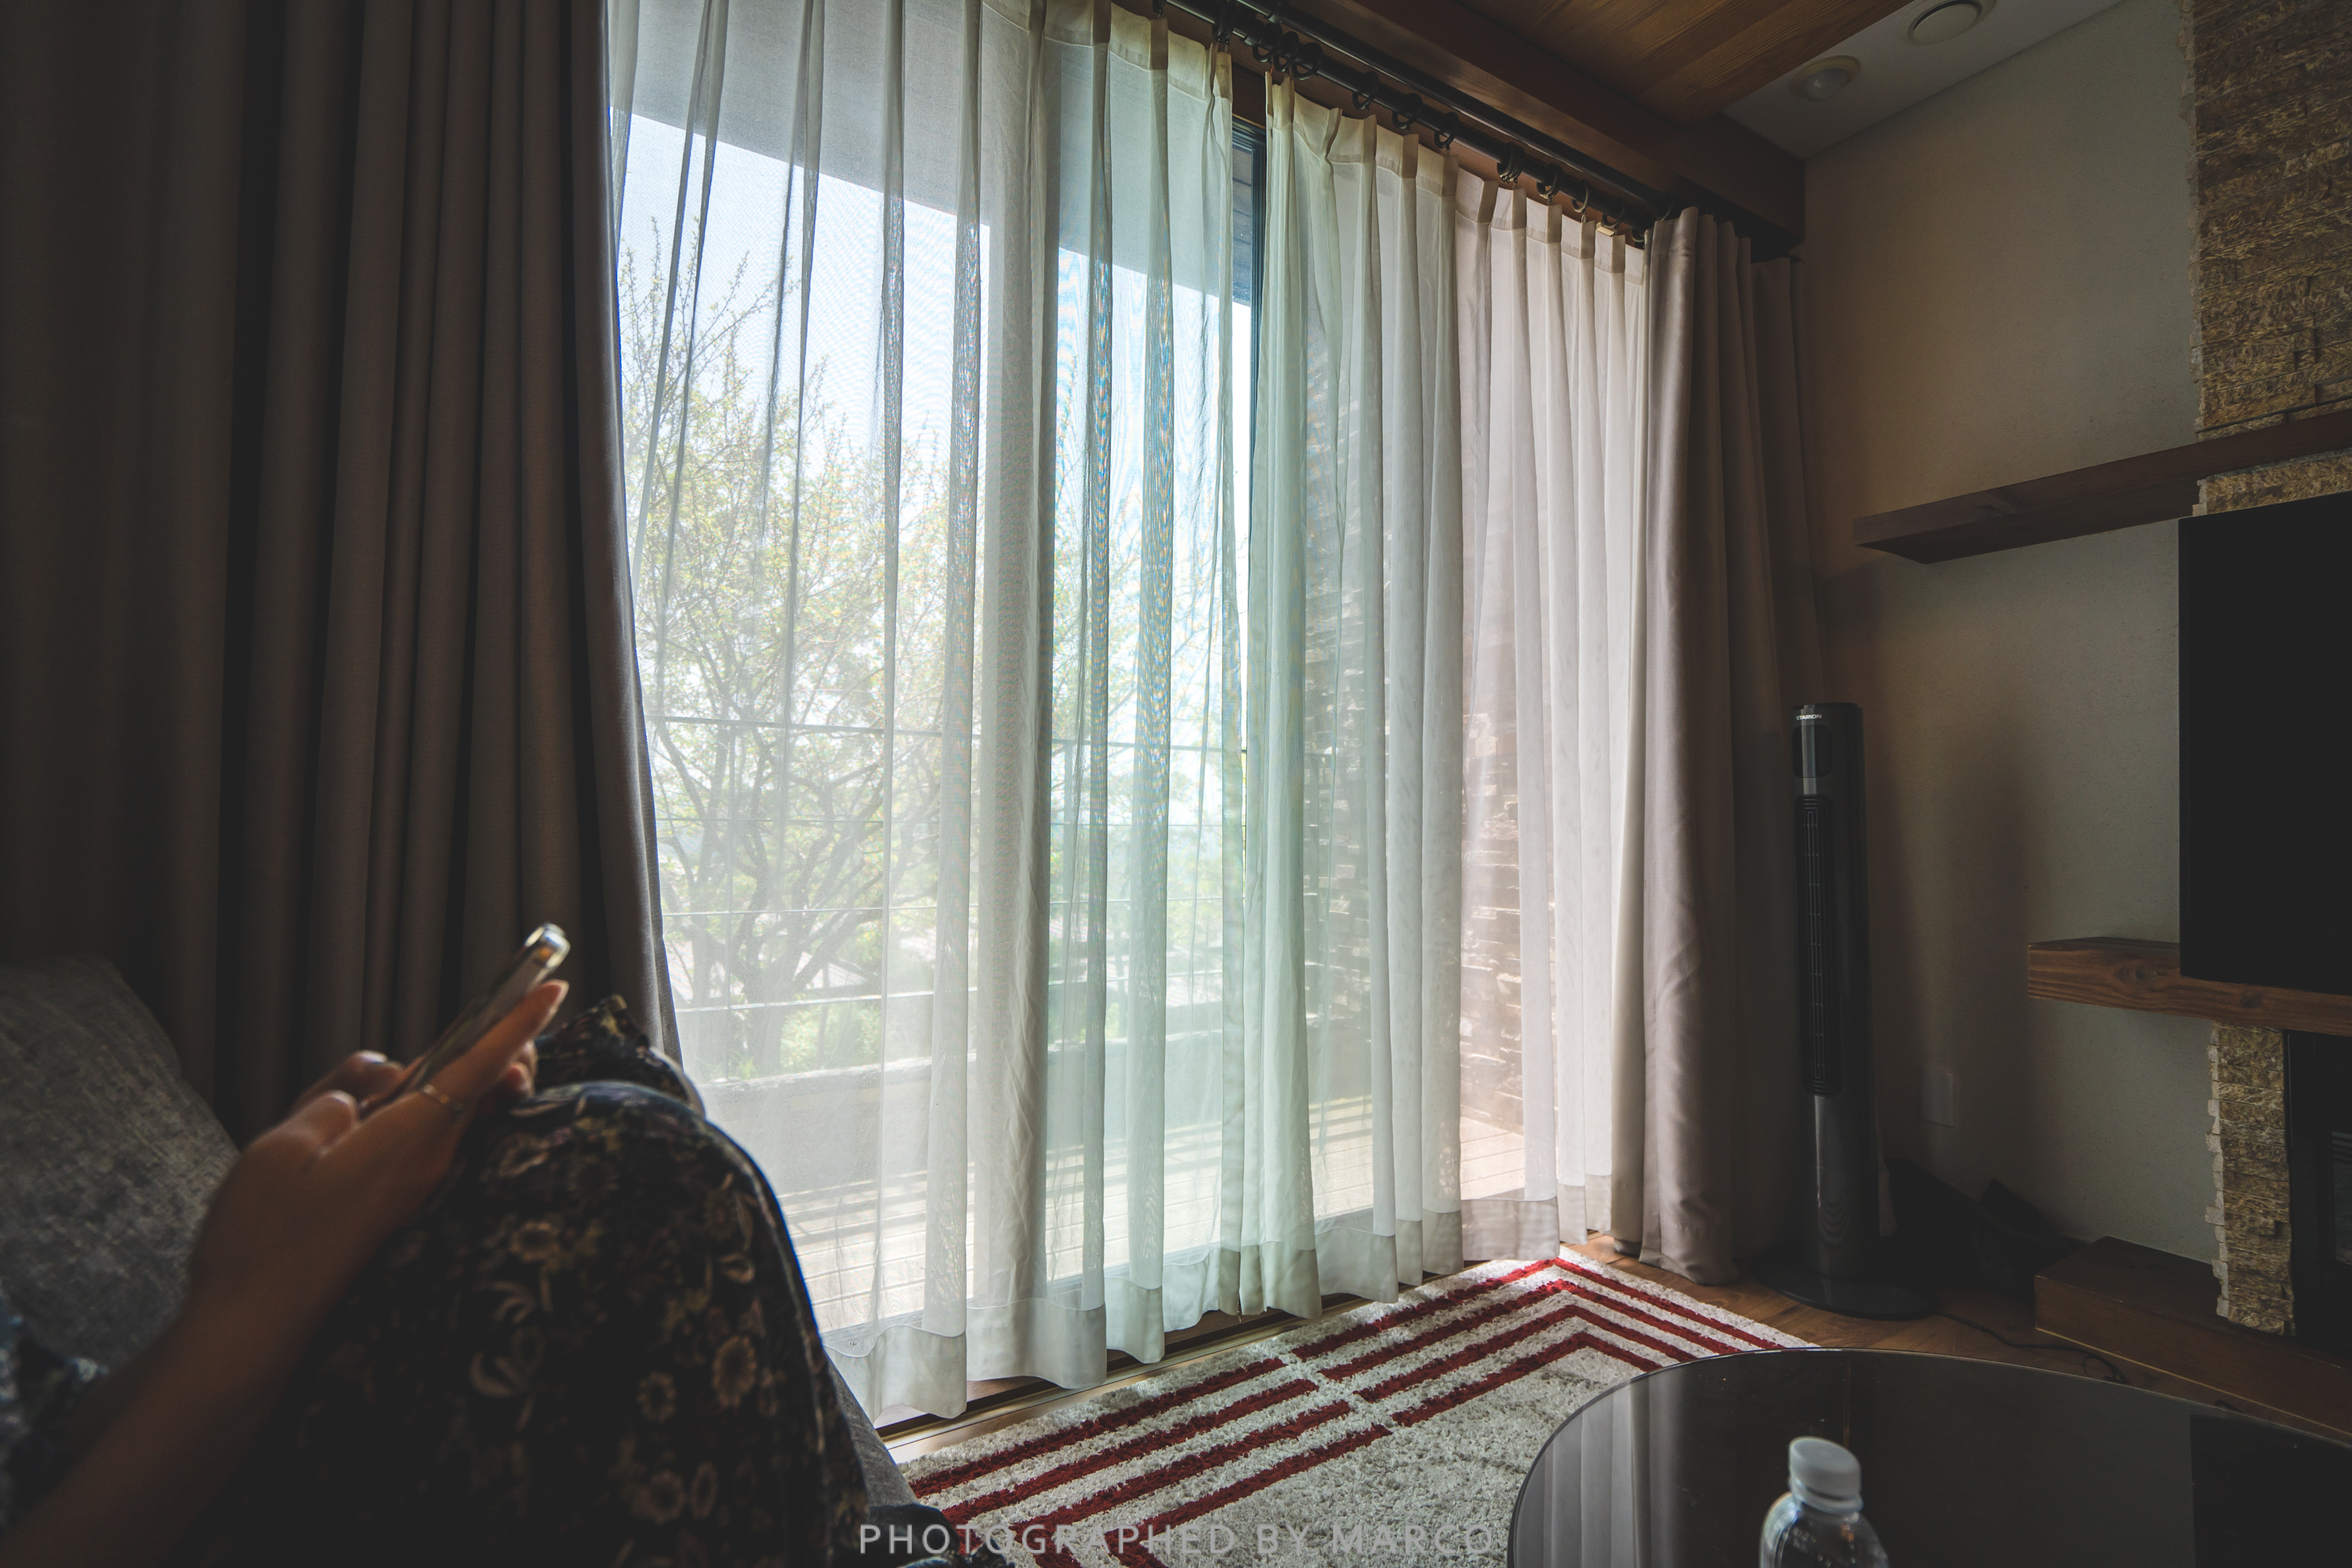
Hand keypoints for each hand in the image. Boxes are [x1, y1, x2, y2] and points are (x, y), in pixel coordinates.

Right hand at [181, 981, 566, 1375]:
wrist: (250, 1335)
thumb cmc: (260, 1242)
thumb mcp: (280, 1149)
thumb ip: (333, 1102)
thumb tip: (367, 1097)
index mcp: (409, 1140)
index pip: (479, 1064)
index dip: (515, 1022)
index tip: (553, 986)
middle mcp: (428, 1165)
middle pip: (457, 1084)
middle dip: (428, 1062)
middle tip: (354, 1094)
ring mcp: (416, 1191)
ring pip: (424, 1115)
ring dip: (385, 1102)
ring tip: (308, 1141)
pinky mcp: (397, 1212)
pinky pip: (405, 1150)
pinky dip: (380, 1132)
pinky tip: (329, 1148)